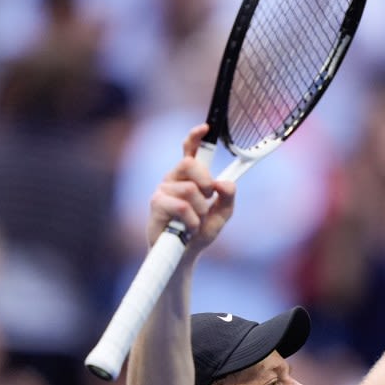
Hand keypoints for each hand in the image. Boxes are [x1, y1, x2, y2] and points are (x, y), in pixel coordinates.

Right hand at [147, 123, 235, 254]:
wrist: (184, 256)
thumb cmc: (199, 232)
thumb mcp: (223, 214)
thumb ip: (228, 196)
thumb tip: (224, 184)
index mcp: (189, 177)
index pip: (190, 150)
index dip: (195, 137)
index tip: (206, 128)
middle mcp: (173, 179)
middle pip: (190, 163)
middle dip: (205, 182)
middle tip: (208, 200)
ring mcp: (162, 190)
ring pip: (189, 189)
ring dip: (199, 210)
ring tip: (195, 222)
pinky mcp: (156, 204)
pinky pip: (181, 205)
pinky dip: (191, 220)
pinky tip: (188, 229)